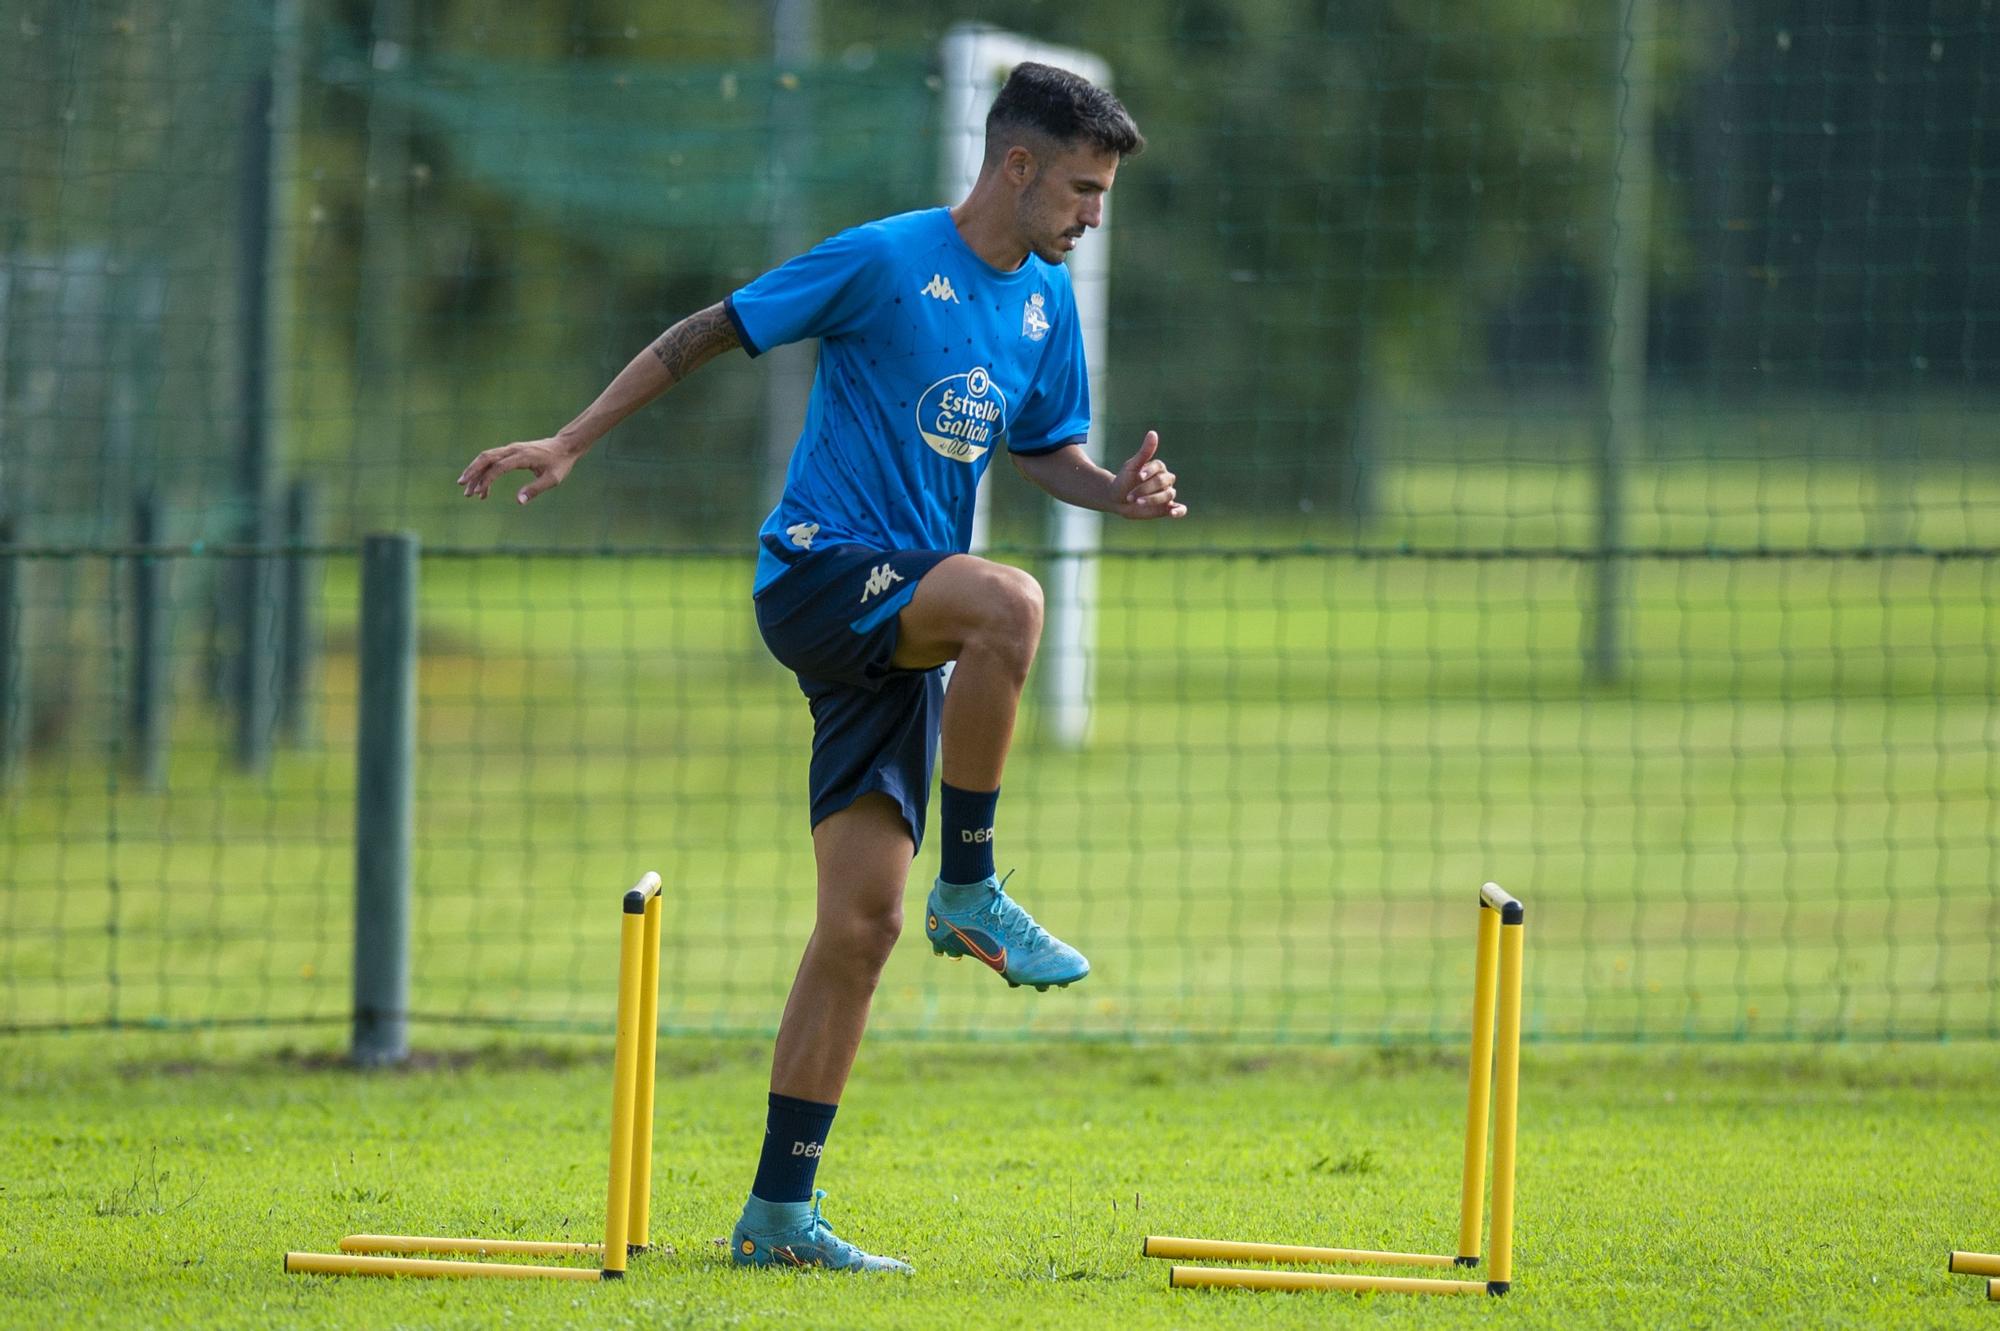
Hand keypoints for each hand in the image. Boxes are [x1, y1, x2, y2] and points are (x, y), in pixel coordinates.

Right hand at [457, 438, 579, 504]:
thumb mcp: (552, 479)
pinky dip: (484, 472)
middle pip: (486, 458)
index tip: (479, 493)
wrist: (564, 446)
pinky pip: (493, 460)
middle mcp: (513, 450)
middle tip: (462, 487)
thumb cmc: (559, 463)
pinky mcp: (510, 452)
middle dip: (472, 472)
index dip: (488, 479)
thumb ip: (535, 490)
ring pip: (487, 458)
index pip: (499, 467)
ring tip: (469, 492)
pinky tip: (483, 488)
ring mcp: (511, 449)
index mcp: (523, 456)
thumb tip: (519, 502)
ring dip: (475, 472)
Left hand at [1110, 431, 1185, 518]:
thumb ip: (1144, 452)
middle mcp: (1165, 480)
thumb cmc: (1124, 480)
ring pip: (1168, 495)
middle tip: (1130, 496)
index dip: (1149, 472)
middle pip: (1163, 482)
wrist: (1117, 499)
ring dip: (1153, 500)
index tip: (1138, 476)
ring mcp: (1166, 494)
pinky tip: (1173, 513)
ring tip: (1138, 503)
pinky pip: (1180, 508)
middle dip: (1146, 489)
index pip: (1158, 467)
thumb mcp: (1132, 466)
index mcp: (1158, 468)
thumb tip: (1153, 433)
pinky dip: (1179, 511)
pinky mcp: (1167, 507)